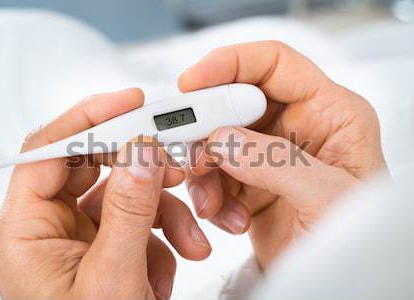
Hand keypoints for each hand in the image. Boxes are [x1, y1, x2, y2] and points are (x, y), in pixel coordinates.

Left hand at [0, 88, 210, 299]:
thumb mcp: (115, 279)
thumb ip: (128, 210)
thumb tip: (143, 151)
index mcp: (23, 232)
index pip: (47, 152)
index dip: (89, 120)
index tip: (131, 104)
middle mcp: (45, 229)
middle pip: (92, 169)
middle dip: (142, 171)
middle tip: (177, 164)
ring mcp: (75, 239)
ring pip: (122, 197)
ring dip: (163, 214)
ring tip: (191, 242)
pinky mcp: (101, 249)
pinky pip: (134, 222)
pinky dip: (160, 239)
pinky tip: (170, 268)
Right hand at [179, 41, 387, 268]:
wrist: (343, 283)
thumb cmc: (358, 241)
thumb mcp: (327, 198)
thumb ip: (274, 162)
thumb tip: (221, 139)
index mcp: (330, 112)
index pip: (275, 64)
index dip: (230, 64)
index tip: (192, 82)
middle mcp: (298, 127)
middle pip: (236, 101)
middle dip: (207, 127)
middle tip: (192, 151)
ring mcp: (271, 155)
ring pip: (218, 140)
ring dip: (205, 170)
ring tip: (213, 203)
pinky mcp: (251, 182)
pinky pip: (215, 173)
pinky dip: (210, 195)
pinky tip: (229, 219)